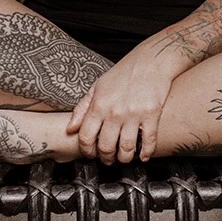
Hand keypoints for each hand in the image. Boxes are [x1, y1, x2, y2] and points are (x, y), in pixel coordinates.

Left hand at [66, 48, 173, 164]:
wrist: (150, 61)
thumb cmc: (123, 73)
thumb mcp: (97, 87)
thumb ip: (82, 109)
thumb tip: (70, 128)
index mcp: (99, 105)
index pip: (86, 137)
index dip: (87, 151)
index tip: (91, 154)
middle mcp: (114, 111)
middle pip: (106, 147)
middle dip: (106, 158)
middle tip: (108, 159)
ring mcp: (133, 114)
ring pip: (126, 148)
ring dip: (124, 158)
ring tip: (124, 158)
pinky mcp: (152, 114)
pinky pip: (148, 141)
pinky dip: (146, 153)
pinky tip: (143, 155)